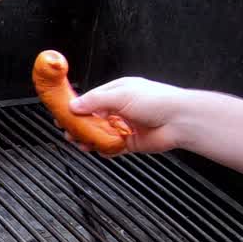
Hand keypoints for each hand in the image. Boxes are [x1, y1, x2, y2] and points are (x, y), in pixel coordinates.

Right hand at [69, 77, 193, 154]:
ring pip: (100, 134)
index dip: (76, 107)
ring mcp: (125, 126)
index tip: (62, 113)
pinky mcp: (130, 142)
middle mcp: (120, 108)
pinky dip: (103, 149)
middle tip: (67, 131)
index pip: (91, 99)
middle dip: (79, 125)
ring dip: (88, 138)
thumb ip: (95, 101)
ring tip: (78, 142)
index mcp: (118, 92)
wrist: (180, 121)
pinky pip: (111, 147)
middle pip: (93, 118)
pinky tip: (96, 149)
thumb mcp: (121, 94)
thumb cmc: (157, 100)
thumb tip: (74, 105)